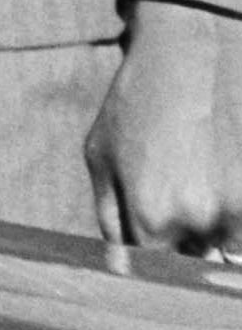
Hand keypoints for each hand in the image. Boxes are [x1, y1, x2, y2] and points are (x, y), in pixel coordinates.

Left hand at [92, 0, 241, 256]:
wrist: (189, 56)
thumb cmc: (135, 105)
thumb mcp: (101, 157)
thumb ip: (112, 218)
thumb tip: (123, 263)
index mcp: (150, 217)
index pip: (153, 274)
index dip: (151, 264)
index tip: (152, 249)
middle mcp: (198, 221)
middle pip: (193, 263)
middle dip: (183, 246)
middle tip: (173, 195)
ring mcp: (237, 210)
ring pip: (226, 246)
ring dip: (214, 229)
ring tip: (195, 175)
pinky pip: (239, 220)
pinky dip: (232, 209)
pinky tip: (216, 169)